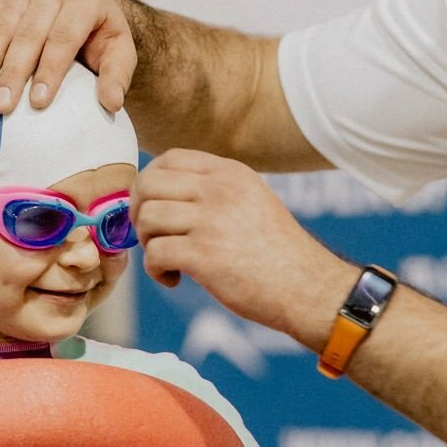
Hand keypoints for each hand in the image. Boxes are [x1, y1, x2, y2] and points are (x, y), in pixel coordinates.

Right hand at [0, 0, 139, 113]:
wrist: (85, 10)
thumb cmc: (102, 39)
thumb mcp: (120, 53)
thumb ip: (117, 75)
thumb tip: (111, 103)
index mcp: (84, 0)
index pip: (63, 36)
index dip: (50, 69)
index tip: (39, 102)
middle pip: (27, 32)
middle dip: (12, 72)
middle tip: (1, 106)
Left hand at [132, 149, 353, 344]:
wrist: (307, 287)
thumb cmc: (278, 252)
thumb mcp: (253, 200)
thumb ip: (215, 190)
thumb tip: (164, 195)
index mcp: (230, 173)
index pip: (168, 158)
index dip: (149, 183)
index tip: (155, 208)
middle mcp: (219, 190)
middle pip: (148, 184)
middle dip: (139, 212)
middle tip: (154, 236)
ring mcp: (210, 221)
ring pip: (147, 218)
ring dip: (148, 243)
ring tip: (169, 260)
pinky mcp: (204, 256)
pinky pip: (154, 254)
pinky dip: (155, 270)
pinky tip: (175, 279)